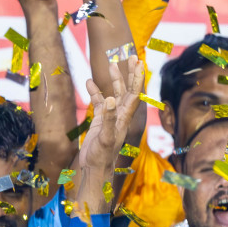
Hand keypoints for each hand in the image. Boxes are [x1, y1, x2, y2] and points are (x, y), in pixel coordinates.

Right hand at [73, 57, 145, 206]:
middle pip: (128, 91)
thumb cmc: (101, 157)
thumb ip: (107, 119)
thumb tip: (110, 98)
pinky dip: (95, 92)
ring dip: (114, 80)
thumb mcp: (105, 137)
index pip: (134, 94)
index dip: (137, 78)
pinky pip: (98, 102)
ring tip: (111, 63)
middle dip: (129, 74)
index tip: (139, 62)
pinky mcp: (100, 122)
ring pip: (114, 94)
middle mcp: (120, 116)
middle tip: (131, 56)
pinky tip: (88, 82)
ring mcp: (110, 118)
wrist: (94, 169)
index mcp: (124, 118)